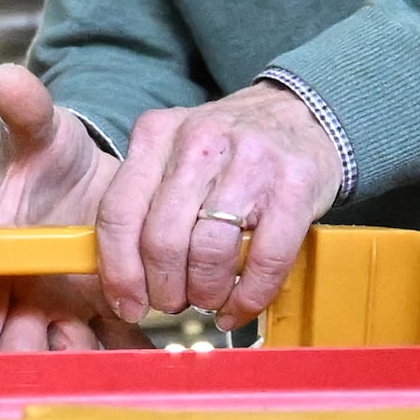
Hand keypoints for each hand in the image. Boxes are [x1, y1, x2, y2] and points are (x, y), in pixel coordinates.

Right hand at [0, 63, 136, 352]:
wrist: (86, 171)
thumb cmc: (48, 154)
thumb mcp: (41, 131)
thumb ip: (25, 111)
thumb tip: (5, 77)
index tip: (6, 347)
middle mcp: (20, 283)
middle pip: (19, 338)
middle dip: (41, 358)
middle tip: (72, 357)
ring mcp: (57, 299)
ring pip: (64, 347)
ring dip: (84, 363)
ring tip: (114, 368)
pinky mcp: (94, 306)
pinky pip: (107, 340)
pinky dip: (124, 354)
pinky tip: (149, 361)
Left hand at [97, 80, 344, 323]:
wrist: (300, 113)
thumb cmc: (229, 148)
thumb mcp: (175, 153)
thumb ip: (143, 198)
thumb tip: (118, 273)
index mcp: (157, 134)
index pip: (118, 214)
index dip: (119, 272)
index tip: (127, 303)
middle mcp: (199, 143)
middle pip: (162, 240)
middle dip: (164, 289)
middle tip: (173, 302)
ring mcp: (249, 163)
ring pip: (208, 254)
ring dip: (205, 294)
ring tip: (209, 300)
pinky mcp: (293, 188)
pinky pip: (264, 261)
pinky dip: (248, 297)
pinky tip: (238, 306)